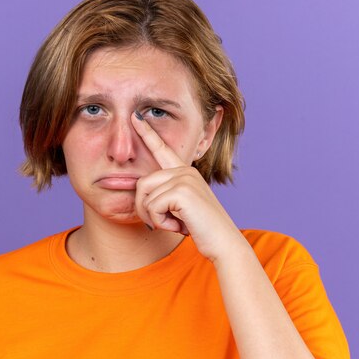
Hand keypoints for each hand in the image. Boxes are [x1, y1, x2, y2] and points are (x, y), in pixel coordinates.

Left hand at [131, 112, 237, 262]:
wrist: (223, 242)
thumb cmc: (201, 229)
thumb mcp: (179, 208)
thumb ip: (164, 195)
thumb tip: (139, 192)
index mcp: (184, 172)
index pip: (162, 149)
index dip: (147, 133)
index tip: (135, 116)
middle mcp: (184, 170)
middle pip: (141, 184)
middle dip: (145, 209)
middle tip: (165, 222)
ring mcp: (184, 178)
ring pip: (144, 197)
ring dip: (154, 218)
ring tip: (177, 223)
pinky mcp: (182, 191)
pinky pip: (152, 207)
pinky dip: (161, 222)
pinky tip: (180, 225)